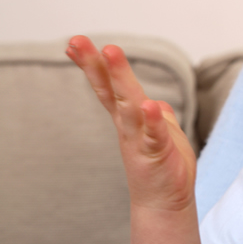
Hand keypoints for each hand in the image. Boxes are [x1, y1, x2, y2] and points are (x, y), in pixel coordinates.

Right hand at [66, 36, 196, 211]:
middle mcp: (129, 125)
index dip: (93, 65)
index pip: (108, 87)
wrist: (166, 202)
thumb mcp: (160, 133)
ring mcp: (140, 139)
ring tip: (111, 54)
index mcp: (130, 117)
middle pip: (111, 90)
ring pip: (129, 105)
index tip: (74, 43)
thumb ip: (156, 116)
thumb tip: (153, 102)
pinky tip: (149, 106)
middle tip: (78, 41)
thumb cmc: (164, 165)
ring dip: (121, 79)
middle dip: (96, 65)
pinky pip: (154, 135)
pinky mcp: (157, 154)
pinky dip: (152, 121)